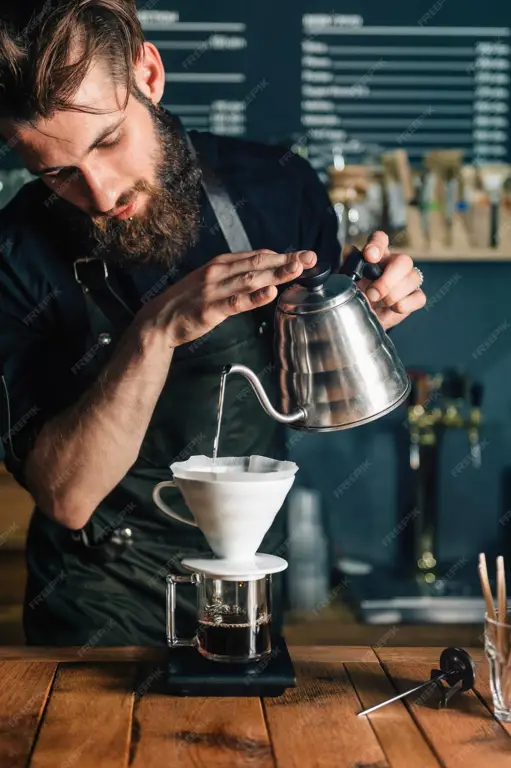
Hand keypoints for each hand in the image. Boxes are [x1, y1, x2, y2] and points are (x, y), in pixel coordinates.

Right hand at [139, 249, 316, 346]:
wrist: (159, 320)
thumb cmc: (187, 301)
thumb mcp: (211, 280)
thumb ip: (236, 275)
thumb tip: (263, 270)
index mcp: (221, 264)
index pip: (257, 256)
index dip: (282, 255)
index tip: (303, 255)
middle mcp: (218, 272)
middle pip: (258, 264)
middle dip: (286, 260)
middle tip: (310, 258)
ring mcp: (214, 290)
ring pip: (251, 280)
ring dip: (276, 274)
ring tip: (297, 269)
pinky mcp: (210, 309)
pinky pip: (236, 303)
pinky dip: (254, 298)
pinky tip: (271, 293)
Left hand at [357, 231, 425, 330]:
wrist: (359, 317)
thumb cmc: (355, 295)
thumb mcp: (347, 280)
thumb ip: (348, 264)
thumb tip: (350, 251)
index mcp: (376, 255)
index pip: (380, 239)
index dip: (377, 244)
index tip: (369, 256)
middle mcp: (394, 264)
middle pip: (404, 260)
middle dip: (387, 280)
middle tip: (372, 293)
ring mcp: (407, 280)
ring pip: (413, 278)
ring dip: (394, 294)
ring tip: (380, 302)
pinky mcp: (414, 297)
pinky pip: (419, 297)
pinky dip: (405, 304)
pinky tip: (393, 308)